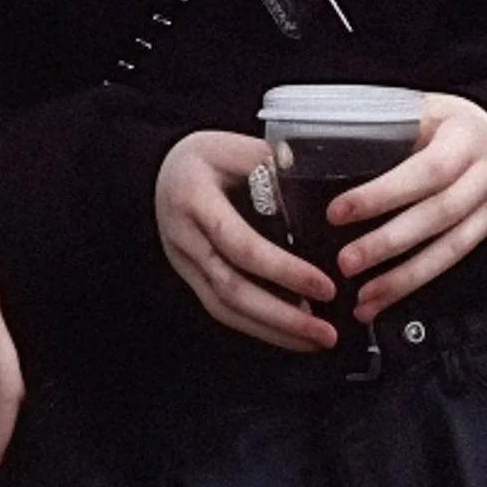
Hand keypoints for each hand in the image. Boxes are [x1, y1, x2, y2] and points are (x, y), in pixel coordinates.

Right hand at [155, 131, 338, 353]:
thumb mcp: (234, 147)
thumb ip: (272, 164)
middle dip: (282, 317)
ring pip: (225, 309)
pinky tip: (289, 333)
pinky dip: (258, 326)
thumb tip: (315, 179)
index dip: (283, 270)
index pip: (241, 244)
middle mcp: (185, 238)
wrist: (161, 170)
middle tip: (326, 332)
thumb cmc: (204, 157)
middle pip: (232, 289)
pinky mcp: (190, 279)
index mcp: (196, 199)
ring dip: (273, 331)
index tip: (324, 286)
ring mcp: (184, 263)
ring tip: (315, 340)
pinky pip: (222, 310)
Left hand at [332, 93, 486, 323]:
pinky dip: (412, 285)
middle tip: (344, 263)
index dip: (382, 194)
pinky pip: (449, 263)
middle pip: (437, 214)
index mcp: (463, 138)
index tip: (337, 213)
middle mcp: (482, 176)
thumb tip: (306, 149)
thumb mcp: (424, 110)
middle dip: (388, 243)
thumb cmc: (447, 123)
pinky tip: (380, 300)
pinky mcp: (484, 233)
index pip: (425, 170)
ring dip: (402, 278)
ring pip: (447, 249)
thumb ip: (383, 128)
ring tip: (363, 297)